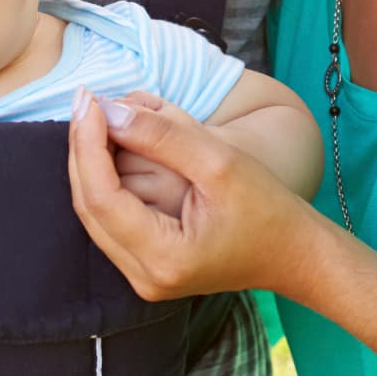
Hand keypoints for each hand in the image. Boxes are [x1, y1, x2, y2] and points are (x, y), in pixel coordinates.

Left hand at [69, 91, 308, 301]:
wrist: (294, 252)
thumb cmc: (267, 207)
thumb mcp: (219, 160)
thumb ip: (162, 135)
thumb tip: (108, 110)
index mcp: (163, 257)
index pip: (101, 195)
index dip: (87, 142)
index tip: (89, 99)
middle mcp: (144, 276)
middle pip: (88, 205)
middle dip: (82, 148)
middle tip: (85, 100)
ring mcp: (142, 276)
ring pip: (93, 212)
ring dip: (89, 161)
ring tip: (94, 115)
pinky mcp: (146, 266)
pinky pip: (108, 219)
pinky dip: (103, 179)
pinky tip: (107, 145)